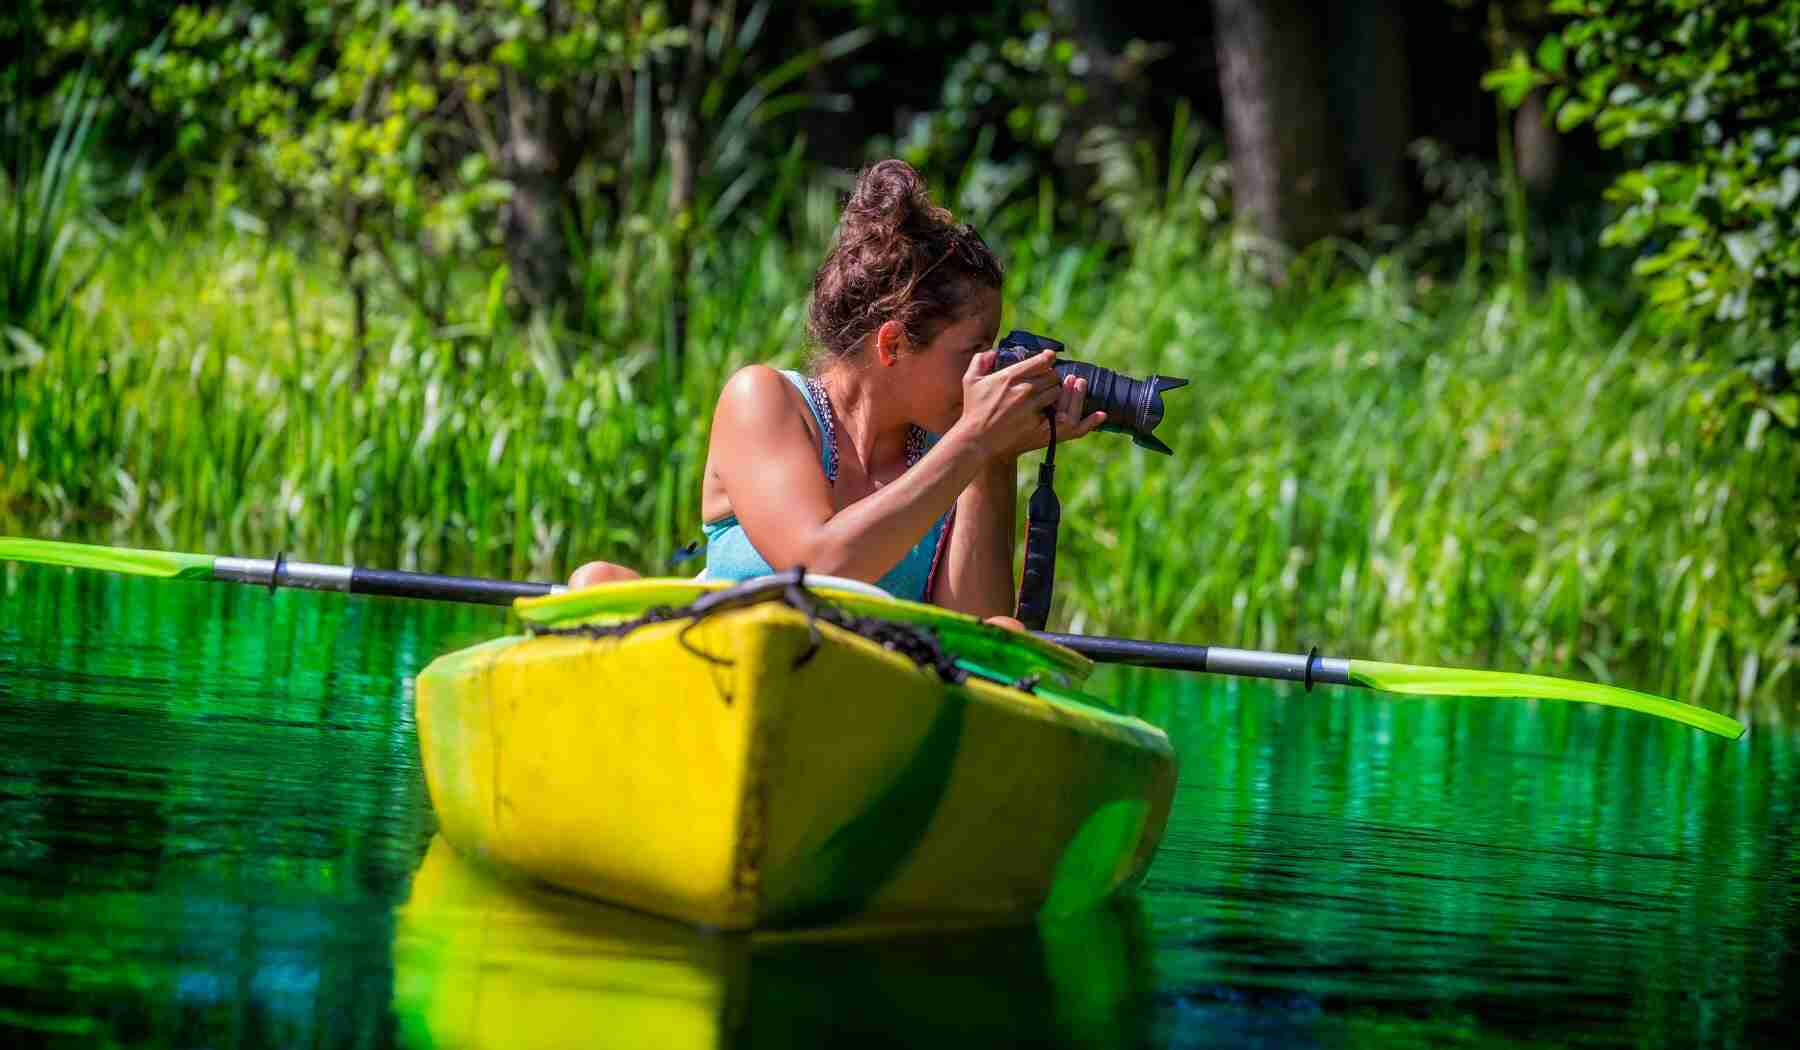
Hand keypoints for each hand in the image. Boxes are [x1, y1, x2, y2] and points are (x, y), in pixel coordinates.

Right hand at [951, 350, 1102, 459]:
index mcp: (1010, 377)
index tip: (1051, 359)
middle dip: (1055, 377)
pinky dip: (1088, 420)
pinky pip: (1070, 422)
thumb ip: (980, 361)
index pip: (1040, 362)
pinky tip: (1100, 414)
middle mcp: (1025, 391)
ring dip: (1065, 392)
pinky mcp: (1041, 429)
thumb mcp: (971, 381)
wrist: (976, 439)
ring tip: (1069, 388)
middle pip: (1052, 377)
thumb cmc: (973, 410)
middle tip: (1055, 379)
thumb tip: (993, 350)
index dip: (1048, 359)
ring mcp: (1034, 410)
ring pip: (1059, 394)